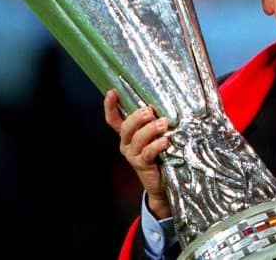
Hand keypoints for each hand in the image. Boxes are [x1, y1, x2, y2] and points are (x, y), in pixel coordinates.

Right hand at [104, 89, 170, 218]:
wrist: (160, 182)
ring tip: (163, 123)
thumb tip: (163, 103)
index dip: (110, 106)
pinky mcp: (142, 165)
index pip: (113, 119)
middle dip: (137, 117)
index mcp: (127, 134)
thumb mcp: (154, 135)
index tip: (112, 92)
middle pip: (126, 127)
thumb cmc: (159, 153)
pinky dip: (156, 145)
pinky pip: (148, 152)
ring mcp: (133, 155)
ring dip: (151, 129)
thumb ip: (153, 122)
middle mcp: (126, 143)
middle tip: (149, 111)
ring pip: (137, 138)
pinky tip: (165, 140)